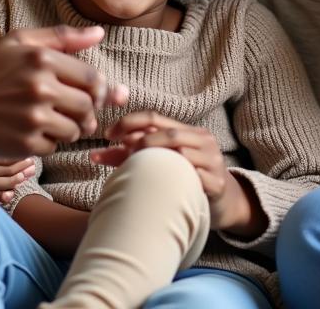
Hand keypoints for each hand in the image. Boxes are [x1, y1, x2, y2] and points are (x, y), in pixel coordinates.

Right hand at [0, 25, 128, 157]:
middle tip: (75, 110)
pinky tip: (33, 131)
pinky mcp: (26, 144)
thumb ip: (62, 36)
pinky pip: (55, 147)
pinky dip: (49, 142)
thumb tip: (100, 34)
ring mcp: (34, 118)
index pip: (93, 79)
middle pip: (88, 106)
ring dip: (70, 128)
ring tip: (52, 119)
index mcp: (43, 59)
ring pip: (75, 130)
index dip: (99, 89)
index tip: (92, 93)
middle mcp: (41, 88)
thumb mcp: (19, 42)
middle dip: (86, 110)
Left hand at [90, 111, 255, 231]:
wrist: (226, 202)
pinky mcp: (217, 183)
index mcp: (187, 130)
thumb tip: (94, 154)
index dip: (129, 122)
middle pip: (169, 133)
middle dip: (142, 141)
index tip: (108, 134)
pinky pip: (197, 178)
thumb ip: (130, 157)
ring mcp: (212, 160)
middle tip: (123, 152)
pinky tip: (165, 188)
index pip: (155, 117)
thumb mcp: (164, 162)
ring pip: (183, 153)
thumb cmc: (188, 179)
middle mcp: (202, 139)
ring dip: (158, 160)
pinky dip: (178, 180)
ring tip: (139, 170)